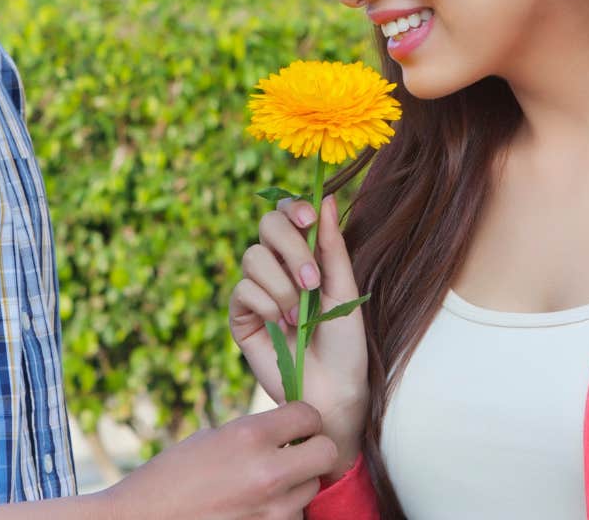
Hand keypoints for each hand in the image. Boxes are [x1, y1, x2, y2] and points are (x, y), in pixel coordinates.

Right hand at [95, 402, 338, 519]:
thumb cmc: (169, 477)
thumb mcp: (211, 438)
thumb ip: (253, 433)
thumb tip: (287, 432)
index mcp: (249, 436)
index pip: (309, 415)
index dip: (302, 419)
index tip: (293, 425)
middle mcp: (268, 473)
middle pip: (326, 453)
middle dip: (312, 449)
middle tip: (293, 452)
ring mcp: (271, 511)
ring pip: (311, 490)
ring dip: (295, 485)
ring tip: (260, 485)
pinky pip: (293, 518)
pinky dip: (279, 512)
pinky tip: (252, 508)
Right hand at [228, 195, 368, 473]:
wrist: (334, 391)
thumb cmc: (347, 344)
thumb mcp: (345, 290)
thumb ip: (333, 246)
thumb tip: (328, 197)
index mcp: (305, 256)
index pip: (287, 214)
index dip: (292, 208)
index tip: (308, 217)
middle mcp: (278, 268)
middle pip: (266, 226)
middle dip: (290, 247)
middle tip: (312, 281)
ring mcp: (257, 291)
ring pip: (253, 257)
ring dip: (281, 286)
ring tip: (299, 316)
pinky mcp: (241, 316)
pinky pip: (243, 290)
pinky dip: (265, 305)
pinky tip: (280, 327)